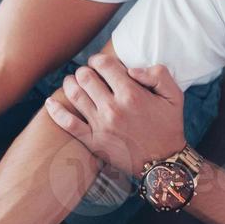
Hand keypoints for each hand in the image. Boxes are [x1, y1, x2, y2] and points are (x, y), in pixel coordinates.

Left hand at [43, 54, 186, 175]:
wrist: (163, 163)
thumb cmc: (169, 126)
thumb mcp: (174, 95)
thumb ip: (157, 74)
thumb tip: (130, 69)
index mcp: (132, 94)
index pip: (104, 65)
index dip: (99, 60)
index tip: (99, 64)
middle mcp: (113, 108)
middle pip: (85, 77)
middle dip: (84, 71)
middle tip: (87, 74)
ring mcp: (100, 126)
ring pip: (74, 95)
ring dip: (70, 84)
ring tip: (72, 82)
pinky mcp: (93, 141)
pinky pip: (68, 124)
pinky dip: (56, 111)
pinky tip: (50, 103)